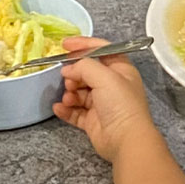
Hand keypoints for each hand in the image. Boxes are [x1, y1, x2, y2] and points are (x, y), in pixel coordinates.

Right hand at [52, 36, 158, 161]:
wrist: (126, 139)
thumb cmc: (120, 104)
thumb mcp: (104, 76)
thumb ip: (84, 66)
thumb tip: (68, 69)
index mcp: (121, 70)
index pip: (102, 50)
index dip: (84, 45)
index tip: (65, 45)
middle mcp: (112, 85)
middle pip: (87, 72)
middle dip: (74, 74)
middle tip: (67, 79)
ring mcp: (102, 104)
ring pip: (79, 92)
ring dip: (70, 93)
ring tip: (68, 97)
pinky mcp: (93, 121)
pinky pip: (75, 112)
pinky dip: (66, 109)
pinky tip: (58, 108)